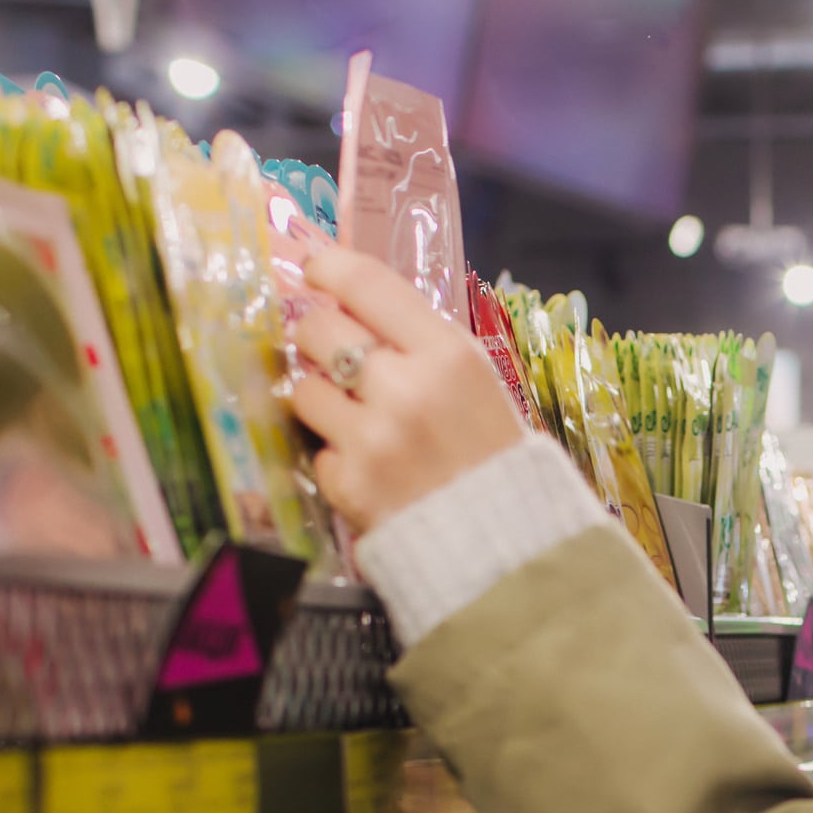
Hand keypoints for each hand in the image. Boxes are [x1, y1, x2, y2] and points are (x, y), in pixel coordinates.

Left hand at [283, 249, 526, 534]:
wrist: (508, 546)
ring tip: (354, 417)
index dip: (329, 266)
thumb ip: (422, 345)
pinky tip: (370, 467)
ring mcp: (371, 439)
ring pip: (305, 389)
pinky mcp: (348, 484)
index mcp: (448, 354)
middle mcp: (405, 389)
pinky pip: (318, 451)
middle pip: (318, 328)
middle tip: (331, 352)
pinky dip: (337, 457)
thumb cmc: (497, 457)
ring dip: (322, 399)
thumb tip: (357, 309)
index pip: (367, 283)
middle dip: (317, 336)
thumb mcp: (478, 382)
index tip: (316, 269)